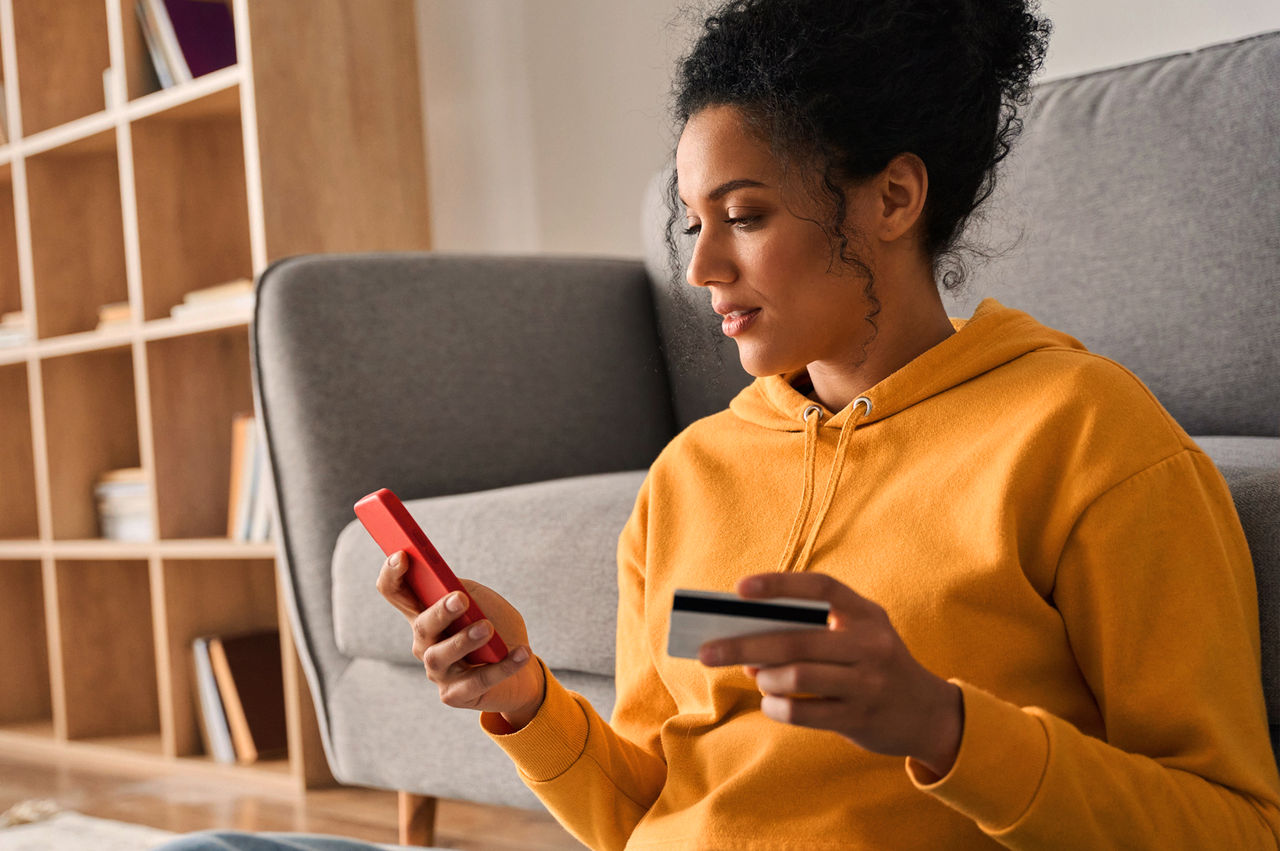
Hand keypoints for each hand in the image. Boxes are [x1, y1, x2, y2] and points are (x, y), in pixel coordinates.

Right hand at [376, 551, 544, 728]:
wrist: (522, 667)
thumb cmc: (498, 628)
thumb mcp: (484, 602)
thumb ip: (466, 591)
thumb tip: (453, 589)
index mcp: (425, 613)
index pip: (395, 592)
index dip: (392, 574)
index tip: (402, 555)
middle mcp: (425, 643)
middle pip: (421, 626)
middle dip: (439, 612)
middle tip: (460, 599)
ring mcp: (437, 671)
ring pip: (440, 656)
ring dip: (464, 640)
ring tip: (488, 628)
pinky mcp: (455, 695)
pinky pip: (477, 681)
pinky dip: (502, 666)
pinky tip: (522, 652)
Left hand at [698, 572, 962, 777]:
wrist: (927, 713)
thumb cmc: (875, 665)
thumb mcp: (858, 636)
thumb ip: (812, 631)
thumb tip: (748, 639)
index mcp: (867, 614)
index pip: (821, 587)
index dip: (780, 584)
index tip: (739, 589)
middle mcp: (870, 645)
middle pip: (796, 639)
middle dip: (744, 644)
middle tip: (707, 651)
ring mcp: (867, 683)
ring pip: (797, 677)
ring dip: (765, 678)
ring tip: (757, 676)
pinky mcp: (859, 718)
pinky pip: (803, 712)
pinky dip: (777, 707)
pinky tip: (771, 703)